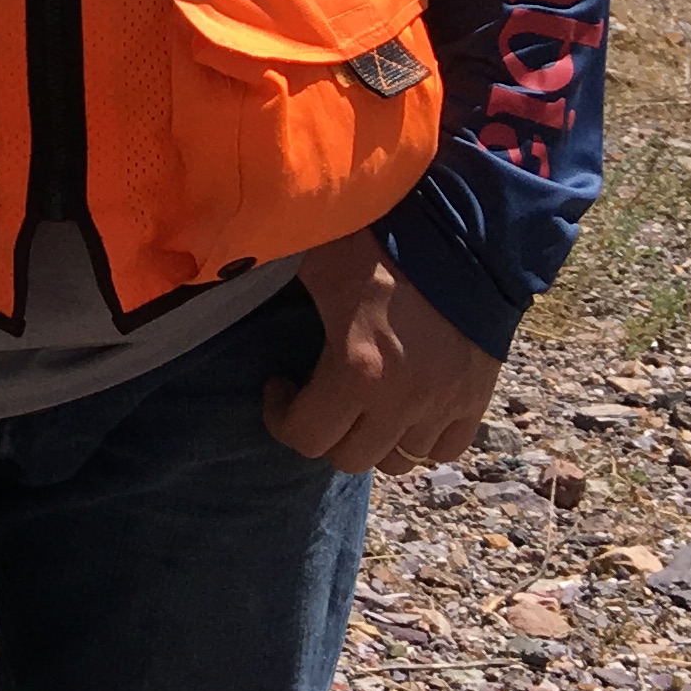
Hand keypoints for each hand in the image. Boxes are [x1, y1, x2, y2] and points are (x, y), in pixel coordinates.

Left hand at [265, 230, 505, 474]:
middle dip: (324, 432)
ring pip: (399, 461)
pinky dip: (421, 440)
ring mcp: (444, 404)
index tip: (278, 384)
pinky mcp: (476, 398)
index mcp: (357, 370)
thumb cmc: (381, 240)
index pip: (306, 438)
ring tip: (360, 404)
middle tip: (316, 395)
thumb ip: (267, 273)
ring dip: (372, 440)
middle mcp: (403, 401)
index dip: (280, 418)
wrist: (465, 229)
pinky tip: (404, 411)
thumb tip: (215, 269)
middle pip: (350, 459)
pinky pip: (446, 450)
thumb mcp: (315, 258)